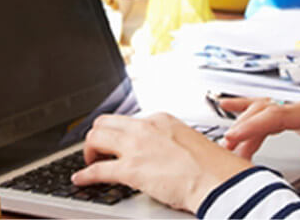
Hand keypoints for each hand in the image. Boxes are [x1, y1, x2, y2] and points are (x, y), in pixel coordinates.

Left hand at [72, 113, 255, 212]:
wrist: (218, 180)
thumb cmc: (211, 167)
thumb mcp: (187, 142)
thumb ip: (168, 142)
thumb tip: (159, 154)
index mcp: (161, 119)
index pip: (127, 120)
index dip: (117, 133)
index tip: (113, 142)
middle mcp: (145, 127)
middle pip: (105, 123)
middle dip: (97, 137)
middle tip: (97, 150)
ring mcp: (136, 147)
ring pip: (95, 138)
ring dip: (88, 151)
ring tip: (89, 162)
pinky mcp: (131, 169)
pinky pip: (97, 169)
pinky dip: (85, 175)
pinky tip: (81, 180)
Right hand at [220, 97, 299, 188]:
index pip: (277, 114)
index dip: (253, 125)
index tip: (233, 137)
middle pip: (268, 109)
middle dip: (245, 125)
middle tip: (227, 146)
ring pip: (268, 109)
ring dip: (248, 123)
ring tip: (231, 143)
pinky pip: (274, 110)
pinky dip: (253, 110)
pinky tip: (233, 107)